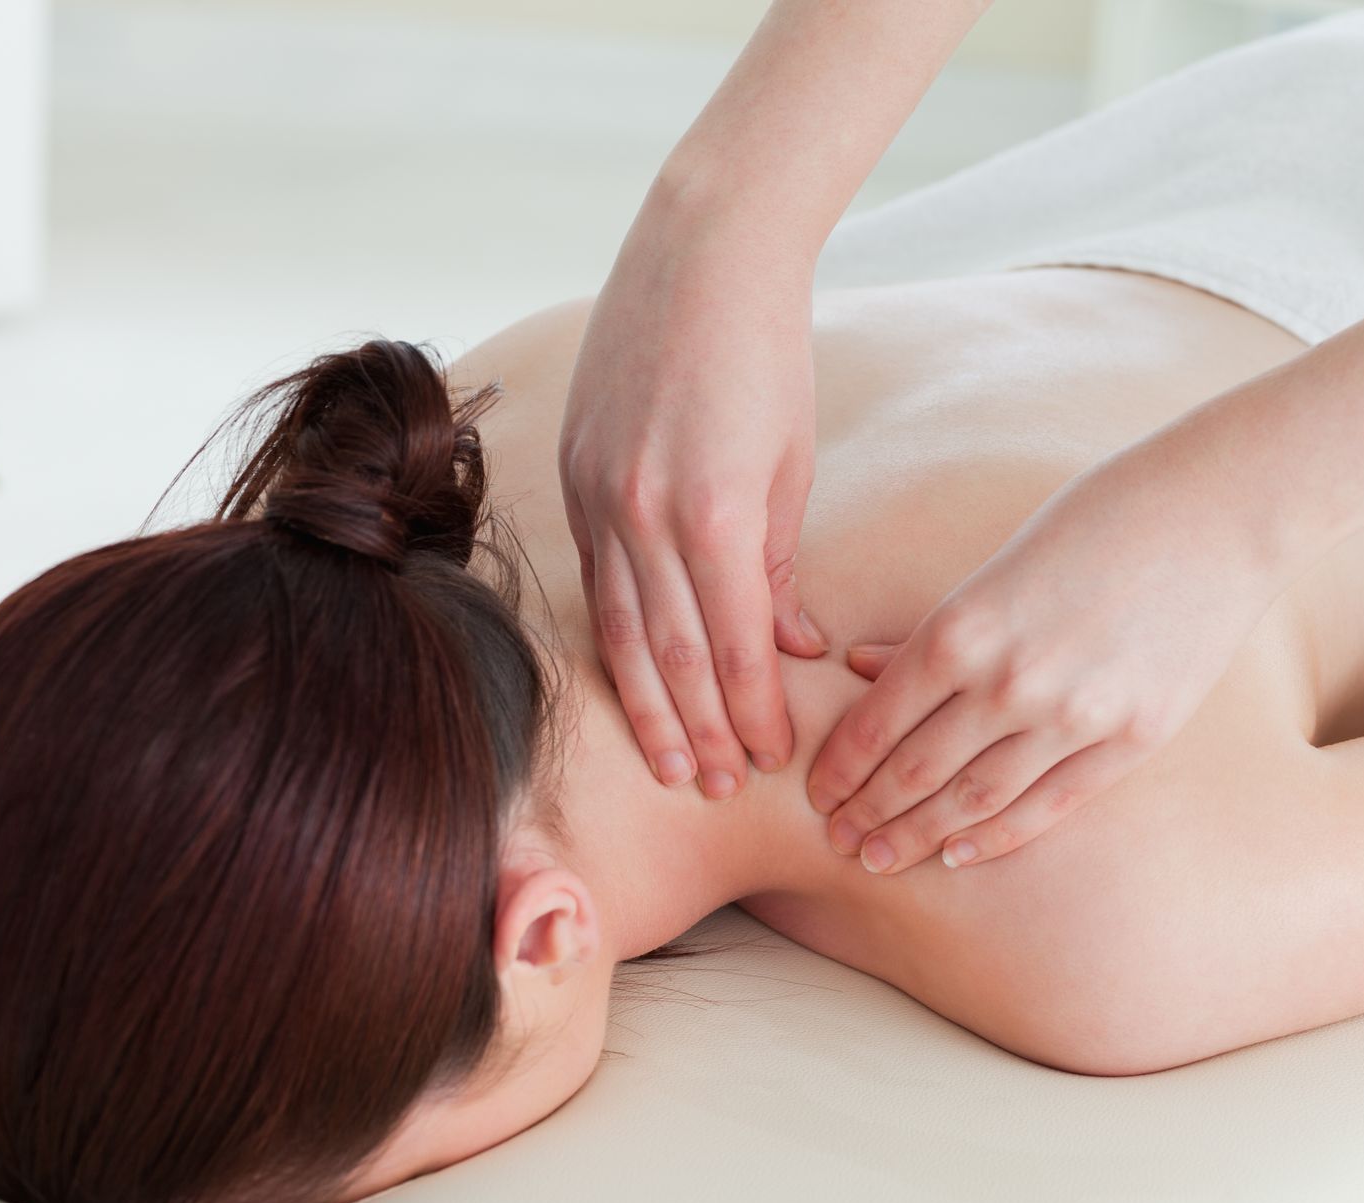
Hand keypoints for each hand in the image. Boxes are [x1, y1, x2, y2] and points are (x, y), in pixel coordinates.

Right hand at [559, 207, 828, 800]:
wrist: (696, 253)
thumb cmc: (765, 355)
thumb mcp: (792, 464)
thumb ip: (782, 564)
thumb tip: (790, 648)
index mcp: (712, 512)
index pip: (734, 646)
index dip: (752, 712)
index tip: (772, 759)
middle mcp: (642, 514)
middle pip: (667, 656)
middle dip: (698, 731)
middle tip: (718, 787)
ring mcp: (595, 495)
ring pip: (615, 631)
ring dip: (646, 708)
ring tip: (672, 764)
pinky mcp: (571, 476)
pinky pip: (590, 580)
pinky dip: (610, 641)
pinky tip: (626, 683)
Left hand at [807, 444, 1286, 872]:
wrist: (1220, 510)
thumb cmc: (1100, 518)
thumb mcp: (1000, 564)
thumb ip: (935, 631)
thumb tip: (857, 668)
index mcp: (963, 626)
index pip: (877, 721)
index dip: (839, 766)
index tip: (816, 792)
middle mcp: (1009, 681)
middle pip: (915, 771)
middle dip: (867, 811)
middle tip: (838, 839)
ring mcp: (1074, 717)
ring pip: (974, 800)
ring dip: (919, 835)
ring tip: (882, 860)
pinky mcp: (1133, 738)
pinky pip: (1049, 806)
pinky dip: (997, 836)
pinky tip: (959, 853)